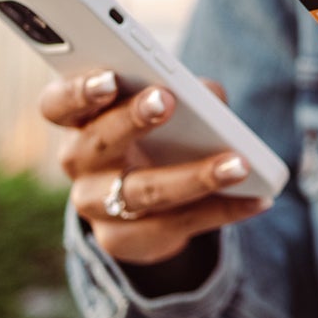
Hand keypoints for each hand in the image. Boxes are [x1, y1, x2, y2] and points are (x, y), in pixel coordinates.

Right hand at [40, 71, 269, 263]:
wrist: (148, 201)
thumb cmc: (159, 133)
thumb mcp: (170, 107)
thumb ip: (187, 92)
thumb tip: (210, 96)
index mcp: (80, 120)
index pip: (59, 104)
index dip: (78, 91)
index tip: (109, 77)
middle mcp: (80, 163)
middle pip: (95, 144)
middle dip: (130, 121)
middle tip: (167, 100)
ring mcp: (99, 206)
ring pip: (142, 193)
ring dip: (194, 176)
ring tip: (239, 164)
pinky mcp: (128, 240)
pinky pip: (179, 224)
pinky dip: (224, 209)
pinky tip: (258, 198)